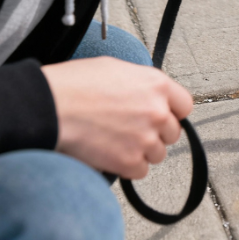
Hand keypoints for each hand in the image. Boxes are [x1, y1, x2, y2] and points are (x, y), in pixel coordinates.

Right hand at [41, 57, 192, 178]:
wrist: (53, 106)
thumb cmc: (78, 83)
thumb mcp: (118, 68)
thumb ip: (141, 84)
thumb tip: (147, 94)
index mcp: (157, 84)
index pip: (185, 105)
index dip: (173, 112)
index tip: (163, 115)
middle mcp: (158, 111)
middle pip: (173, 132)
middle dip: (156, 133)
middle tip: (133, 129)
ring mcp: (145, 138)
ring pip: (158, 154)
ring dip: (142, 151)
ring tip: (118, 140)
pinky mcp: (128, 162)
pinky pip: (140, 171)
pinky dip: (128, 167)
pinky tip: (112, 153)